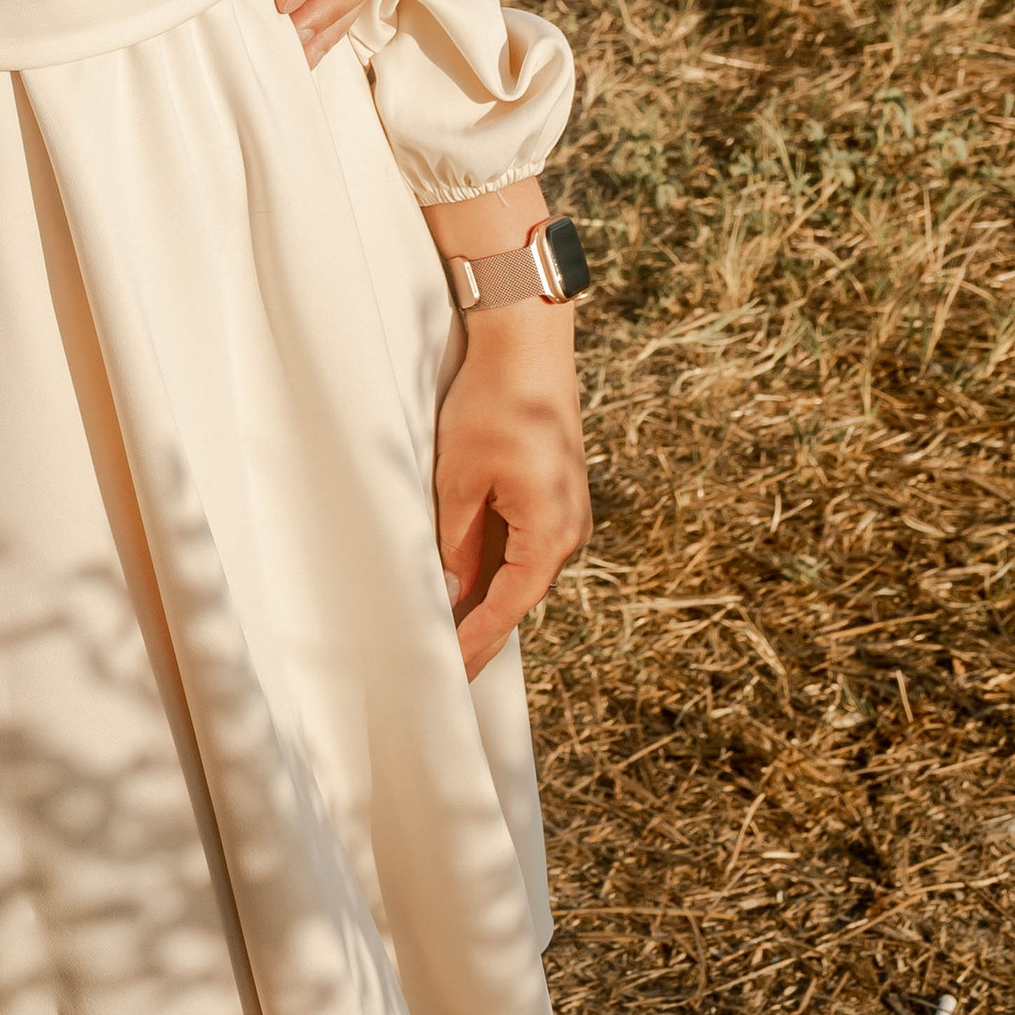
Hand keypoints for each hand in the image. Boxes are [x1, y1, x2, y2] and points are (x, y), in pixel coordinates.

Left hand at [430, 299, 589, 679]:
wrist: (528, 342)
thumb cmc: (493, 404)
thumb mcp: (459, 479)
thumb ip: (456, 542)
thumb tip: (452, 589)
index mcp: (550, 533)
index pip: (507, 607)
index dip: (474, 641)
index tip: (448, 673)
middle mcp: (569, 530)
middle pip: (519, 593)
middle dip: (481, 624)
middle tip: (446, 663)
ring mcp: (567, 510)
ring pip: (522, 567)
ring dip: (488, 592)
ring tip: (449, 624)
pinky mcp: (557, 490)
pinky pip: (526, 540)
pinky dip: (497, 560)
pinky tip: (468, 571)